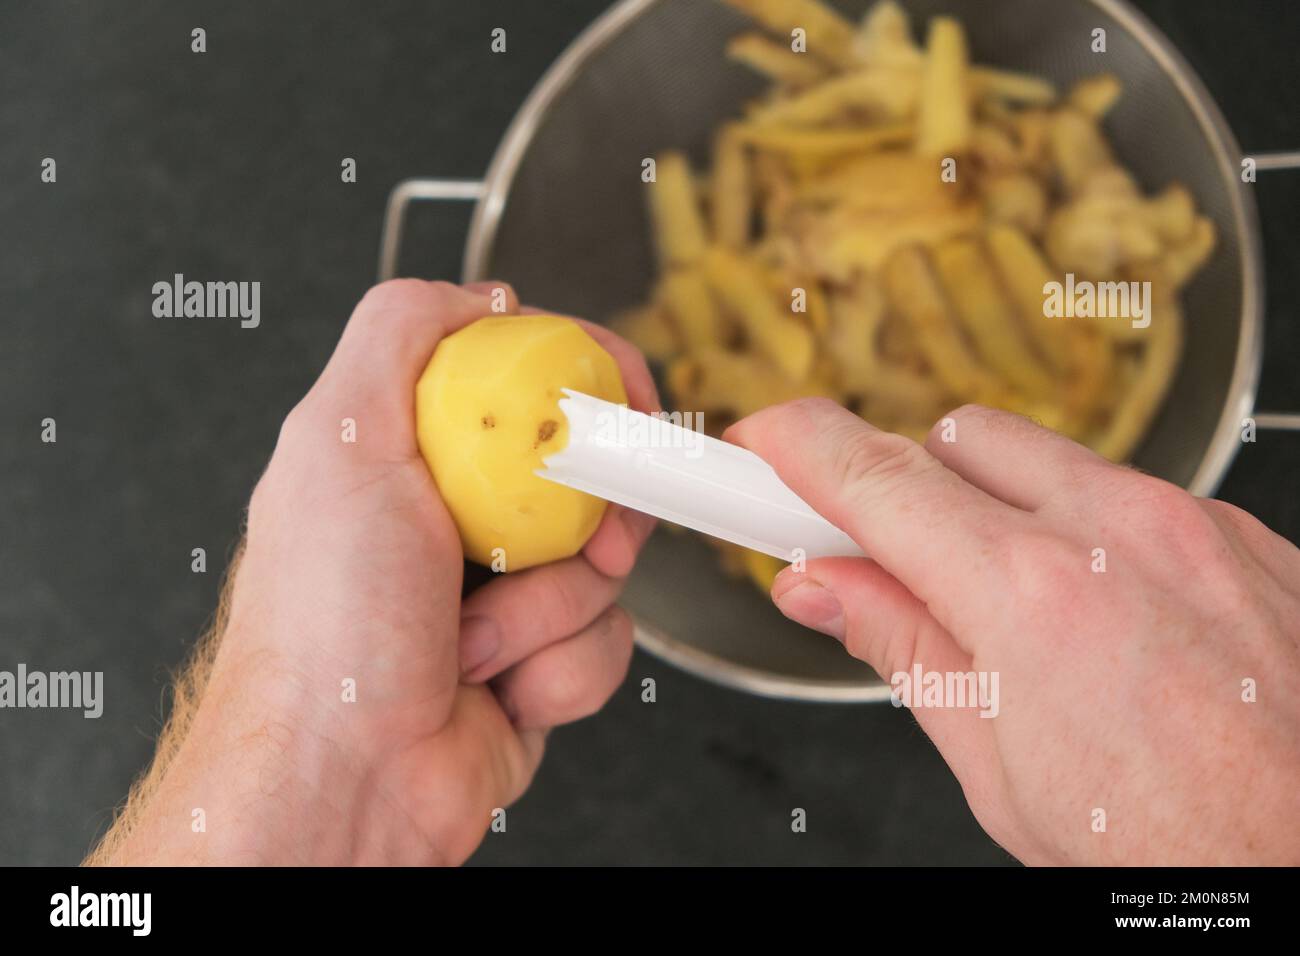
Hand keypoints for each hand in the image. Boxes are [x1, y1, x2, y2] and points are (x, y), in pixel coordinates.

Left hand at [96, 280, 657, 865]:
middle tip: (578, 537)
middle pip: (588, 471)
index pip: (525, 380)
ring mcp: (502, 596)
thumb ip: (401, 334)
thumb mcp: (341, 439)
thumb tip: (483, 295)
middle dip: (592, 511)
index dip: (590, 379)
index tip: (626, 399)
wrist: (342, 783)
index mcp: (412, 455)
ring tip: (478, 639)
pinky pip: (607, 643)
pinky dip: (560, 669)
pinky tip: (497, 686)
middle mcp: (458, 522)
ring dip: (553, 608)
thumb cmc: (325, 632)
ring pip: (606, 565)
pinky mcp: (537, 664)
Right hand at [728, 399, 1299, 864]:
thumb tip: (826, 588)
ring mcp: (1195, 524)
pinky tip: (1100, 612)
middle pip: (956, 438)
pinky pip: (1133, 493)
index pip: (875, 476)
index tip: (763, 445)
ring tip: (1008, 603)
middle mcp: (1118, 531)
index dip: (797, 447)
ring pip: (1049, 458)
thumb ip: (901, 648)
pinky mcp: (1250, 536)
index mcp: (1031, 595)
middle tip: (885, 553)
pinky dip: (1088, 529)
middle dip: (902, 482)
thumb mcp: (997, 767)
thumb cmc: (1174, 849)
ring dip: (997, 503)